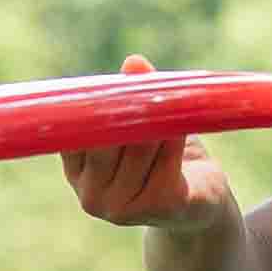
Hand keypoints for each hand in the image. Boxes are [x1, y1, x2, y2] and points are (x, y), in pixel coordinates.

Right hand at [61, 56, 238, 235]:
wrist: (199, 205)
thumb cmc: (161, 158)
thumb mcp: (137, 125)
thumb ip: (129, 96)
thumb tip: (134, 62)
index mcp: (76, 172)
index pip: (72, 133)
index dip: (92, 104)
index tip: (112, 84)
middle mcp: (91, 196)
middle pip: (104, 139)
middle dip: (127, 108)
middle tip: (148, 88)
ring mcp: (123, 208)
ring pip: (140, 144)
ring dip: (157, 119)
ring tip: (170, 107)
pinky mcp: (161, 206)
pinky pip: (168, 158)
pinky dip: (176, 136)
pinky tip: (182, 129)